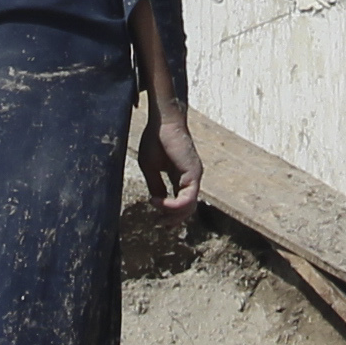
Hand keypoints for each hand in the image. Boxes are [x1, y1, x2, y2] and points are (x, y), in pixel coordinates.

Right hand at [138, 94, 204, 223]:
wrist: (162, 122)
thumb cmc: (155, 140)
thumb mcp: (151, 168)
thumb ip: (156, 186)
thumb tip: (158, 202)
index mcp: (181, 177)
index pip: (182, 203)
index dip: (171, 215)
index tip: (158, 221)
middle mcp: (191, 179)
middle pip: (187, 209)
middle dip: (173, 220)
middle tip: (159, 223)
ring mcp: (194, 176)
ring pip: (189, 208)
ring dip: (172, 214)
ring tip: (156, 208)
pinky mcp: (194, 174)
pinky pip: (188, 199)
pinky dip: (174, 206)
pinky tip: (159, 202)